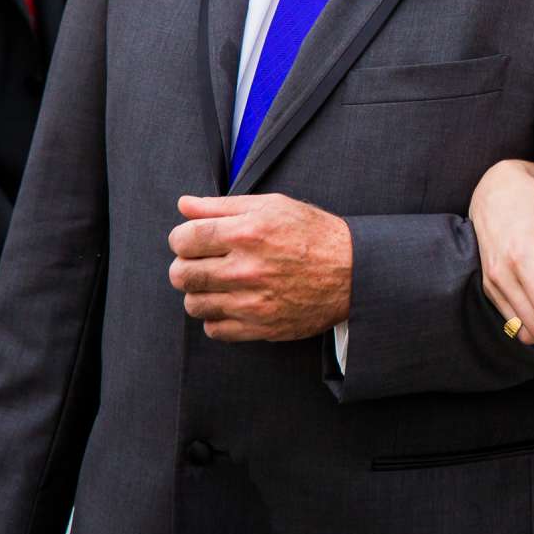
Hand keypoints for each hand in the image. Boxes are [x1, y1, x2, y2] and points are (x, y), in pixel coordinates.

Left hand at [166, 193, 352, 341]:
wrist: (353, 271)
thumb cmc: (312, 233)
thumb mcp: (272, 206)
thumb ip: (223, 206)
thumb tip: (184, 204)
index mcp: (247, 232)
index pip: (184, 239)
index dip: (181, 238)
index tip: (192, 240)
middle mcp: (246, 269)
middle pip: (181, 274)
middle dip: (185, 265)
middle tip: (202, 261)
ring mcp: (252, 302)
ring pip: (193, 304)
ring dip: (200, 292)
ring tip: (219, 282)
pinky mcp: (260, 327)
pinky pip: (214, 329)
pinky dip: (217, 317)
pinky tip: (233, 302)